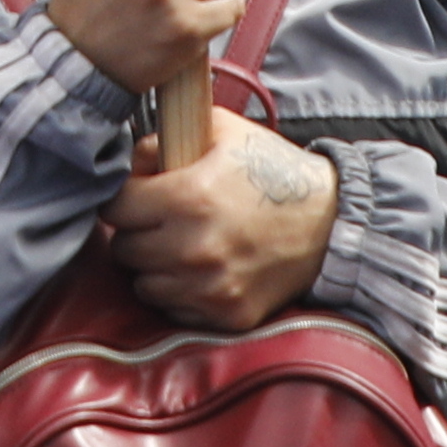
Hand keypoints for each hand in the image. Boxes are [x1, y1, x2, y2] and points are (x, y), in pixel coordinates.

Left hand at [102, 130, 342, 330]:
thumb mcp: (222, 132)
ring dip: (155, 267)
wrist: (330, 222)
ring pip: (144, 285)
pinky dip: (180, 293)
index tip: (138, 197)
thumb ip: (165, 139)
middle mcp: (194, 248)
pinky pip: (175, 309)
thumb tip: (130, 164)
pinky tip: (202, 270)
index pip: (116, 208)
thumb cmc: (273, 172)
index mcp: (189, 197)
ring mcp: (210, 287)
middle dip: (138, 232)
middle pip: (124, 249)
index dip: (124, 199)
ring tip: (181, 247)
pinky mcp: (226, 314)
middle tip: (162, 222)